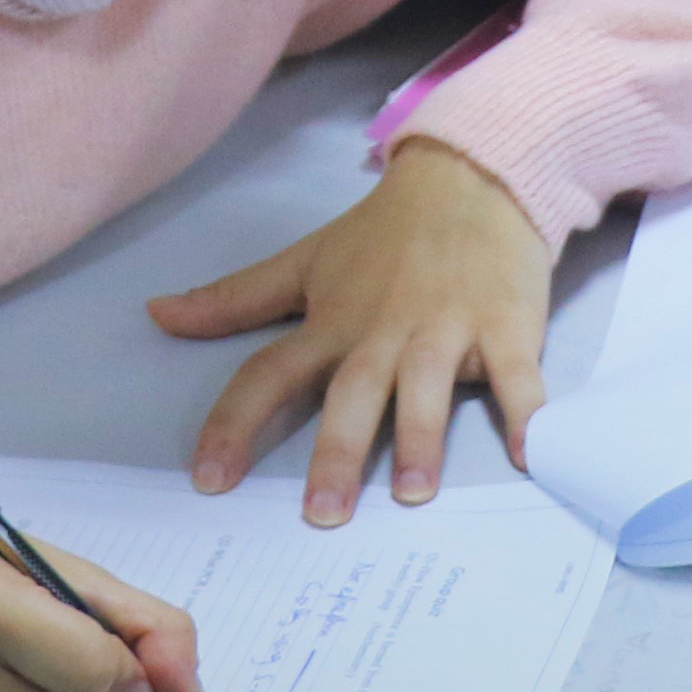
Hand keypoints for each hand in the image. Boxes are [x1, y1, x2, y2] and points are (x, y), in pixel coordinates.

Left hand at [151, 137, 554, 524]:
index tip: (208, 481)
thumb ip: (235, 298)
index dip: (235, 424)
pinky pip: (515, 375)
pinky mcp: (504, 326)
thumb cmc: (386, 233)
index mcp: (332, 322)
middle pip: (351, 393)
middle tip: (322, 514)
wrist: (474, 176)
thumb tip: (157, 314)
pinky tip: (534, 453)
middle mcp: (383, 331)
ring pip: (427, 388)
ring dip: (419, 439)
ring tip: (411, 493)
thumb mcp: (305, 260)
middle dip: (335, 451)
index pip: (270, 373)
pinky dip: (528, 412)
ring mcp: (446, 328)